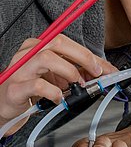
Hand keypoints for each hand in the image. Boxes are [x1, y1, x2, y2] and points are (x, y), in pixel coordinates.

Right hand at [0, 34, 116, 132]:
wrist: (5, 104)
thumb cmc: (31, 86)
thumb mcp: (56, 75)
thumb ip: (77, 70)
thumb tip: (102, 72)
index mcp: (38, 46)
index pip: (67, 42)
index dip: (89, 54)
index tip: (106, 68)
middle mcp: (27, 53)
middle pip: (58, 43)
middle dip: (83, 57)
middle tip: (95, 73)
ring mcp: (19, 70)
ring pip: (46, 59)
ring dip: (69, 72)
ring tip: (76, 84)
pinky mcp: (15, 89)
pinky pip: (37, 85)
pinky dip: (54, 92)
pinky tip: (58, 98)